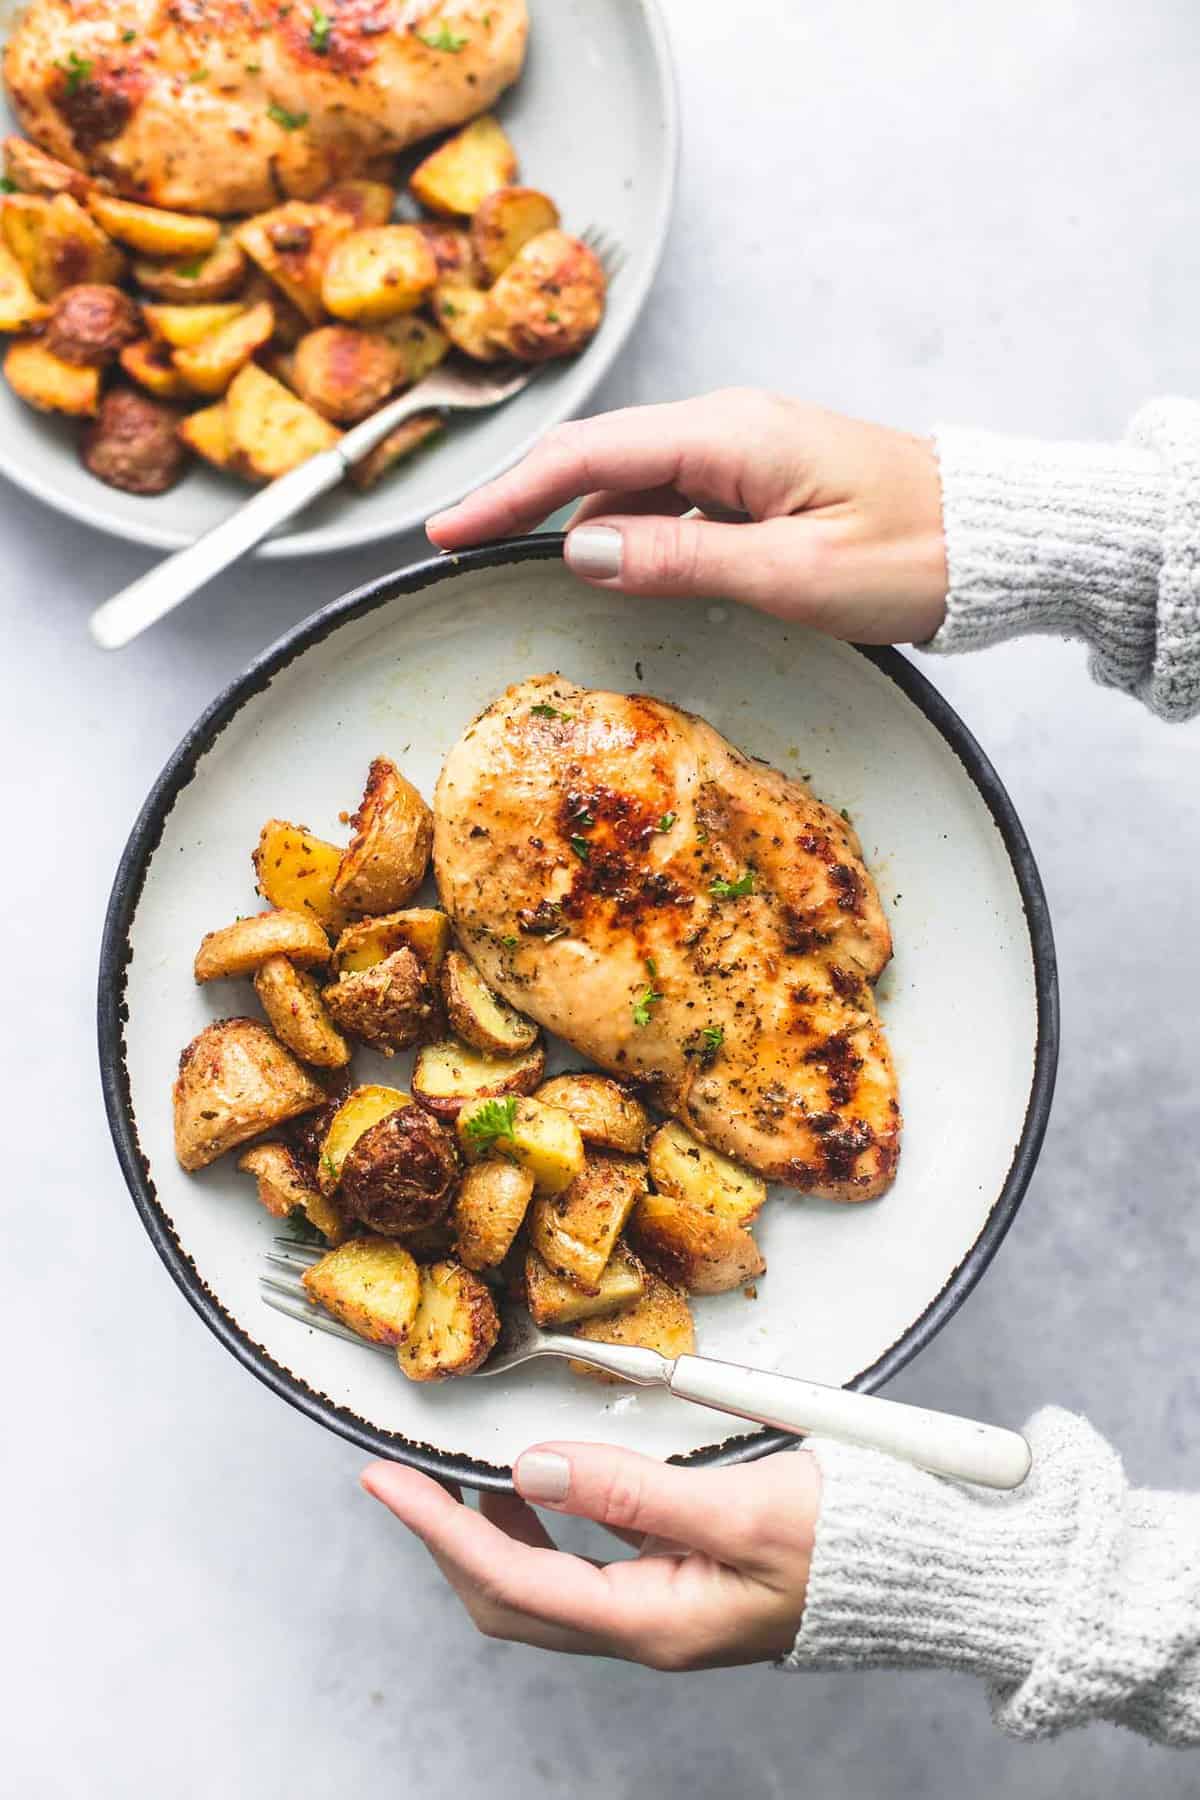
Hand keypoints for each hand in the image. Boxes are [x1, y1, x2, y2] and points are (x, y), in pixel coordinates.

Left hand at [362, 1441, 819, 1668]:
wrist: (935, 1579)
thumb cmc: (858, 1547)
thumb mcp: (743, 1508)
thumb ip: (634, 1492)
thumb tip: (533, 1466)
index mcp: (656, 1623)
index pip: (510, 1582)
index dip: (435, 1530)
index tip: (383, 1481)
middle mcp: (650, 1630)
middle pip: (510, 1603)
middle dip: (445, 1541)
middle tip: (402, 1480)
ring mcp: (667, 1614)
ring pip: (542, 1592)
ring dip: (489, 1537)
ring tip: (465, 1478)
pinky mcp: (685, 1588)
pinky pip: (585, 1570)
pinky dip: (544, 1528)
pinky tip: (548, 1487)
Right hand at [427, 389, 947, 644]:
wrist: (997, 540)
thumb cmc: (915, 556)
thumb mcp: (792, 576)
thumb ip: (679, 560)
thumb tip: (578, 549)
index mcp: (731, 435)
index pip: (588, 454)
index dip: (507, 494)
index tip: (445, 530)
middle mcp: (729, 427)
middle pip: (596, 456)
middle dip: (519, 498)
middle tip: (454, 545)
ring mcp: (746, 451)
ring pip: (630, 478)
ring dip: (568, 516)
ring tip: (506, 559)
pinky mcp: (762, 480)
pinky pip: (670, 496)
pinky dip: (623, 527)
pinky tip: (601, 561)